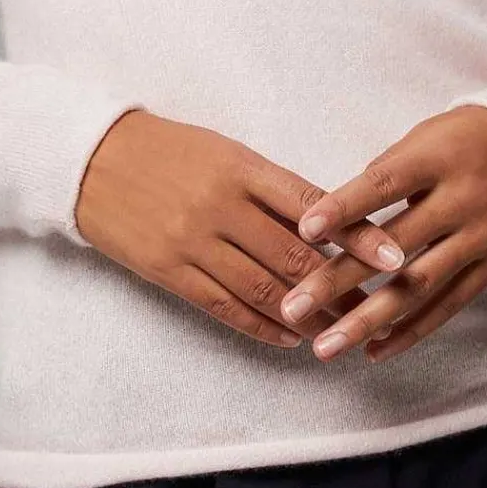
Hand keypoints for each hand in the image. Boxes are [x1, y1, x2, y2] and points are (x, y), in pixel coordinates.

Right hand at [74, 110, 411, 348]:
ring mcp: (193, 241)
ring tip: (342, 329)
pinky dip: (261, 326)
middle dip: (342, 284)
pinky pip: (224, 306)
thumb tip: (332, 224)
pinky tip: (289, 336)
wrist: (92, 160)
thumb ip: (274, 187)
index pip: (314, 205)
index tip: (395, 256)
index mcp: (242, 168)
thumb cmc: (171, 151)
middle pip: (294, 254)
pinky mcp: (168, 270)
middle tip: (380, 303)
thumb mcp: (226, 153)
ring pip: (263, 288)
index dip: (358, 234)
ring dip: (308, 314)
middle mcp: (221, 206)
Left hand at [281, 104, 486, 363]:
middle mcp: (462, 200)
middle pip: (393, 246)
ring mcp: (481, 237)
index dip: (343, 207)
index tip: (302, 230)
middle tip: (292, 306)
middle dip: (338, 279)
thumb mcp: (427, 137)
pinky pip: (449, 306)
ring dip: (368, 319)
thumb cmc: (465, 140)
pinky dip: (411, 331)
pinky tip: (374, 349)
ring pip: (419, 287)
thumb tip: (336, 216)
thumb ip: (385, 174)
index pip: (384, 184)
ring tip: (326, 346)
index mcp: (439, 159)